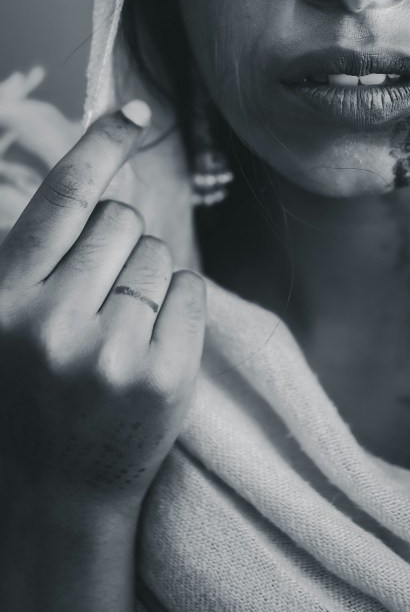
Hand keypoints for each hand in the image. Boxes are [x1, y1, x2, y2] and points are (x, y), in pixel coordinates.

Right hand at [0, 103, 206, 518]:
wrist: (51, 501)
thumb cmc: (31, 395)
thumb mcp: (10, 319)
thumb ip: (45, 253)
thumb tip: (113, 180)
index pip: (61, 197)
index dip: (100, 144)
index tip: (134, 110)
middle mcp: (47, 322)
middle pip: (120, 220)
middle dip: (119, 243)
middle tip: (97, 297)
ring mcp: (107, 353)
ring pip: (158, 254)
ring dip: (147, 278)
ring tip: (115, 332)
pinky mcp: (161, 378)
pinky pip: (190, 291)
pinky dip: (179, 305)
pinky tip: (149, 346)